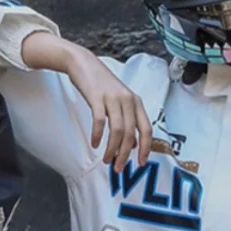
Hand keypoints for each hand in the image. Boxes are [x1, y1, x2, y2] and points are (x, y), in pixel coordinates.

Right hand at [21, 31, 151, 171]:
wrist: (84, 64)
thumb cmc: (101, 85)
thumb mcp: (119, 101)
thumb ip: (127, 121)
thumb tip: (131, 145)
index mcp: (136, 102)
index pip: (146, 129)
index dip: (145, 148)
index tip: (140, 163)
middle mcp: (128, 100)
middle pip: (131, 133)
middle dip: (124, 154)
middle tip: (117, 167)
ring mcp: (113, 98)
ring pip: (117, 130)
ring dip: (111, 149)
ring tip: (106, 160)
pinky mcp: (97, 97)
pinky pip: (100, 121)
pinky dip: (98, 135)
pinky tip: (95, 144)